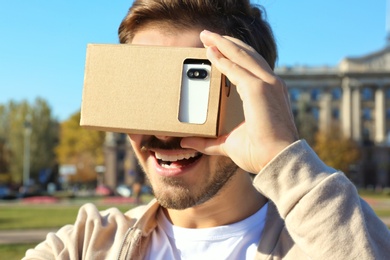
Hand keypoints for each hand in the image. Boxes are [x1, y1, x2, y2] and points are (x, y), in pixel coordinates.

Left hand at [180, 30, 297, 173]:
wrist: (278, 161)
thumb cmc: (261, 154)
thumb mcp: (229, 144)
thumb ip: (208, 142)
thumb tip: (186, 141)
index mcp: (268, 93)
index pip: (250, 67)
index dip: (233, 55)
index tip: (217, 49)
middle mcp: (270, 84)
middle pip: (246, 55)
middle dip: (226, 43)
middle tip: (208, 35)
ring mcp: (267, 84)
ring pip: (242, 55)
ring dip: (223, 44)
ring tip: (207, 36)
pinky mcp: (258, 89)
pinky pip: (236, 69)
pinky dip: (223, 59)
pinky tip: (210, 53)